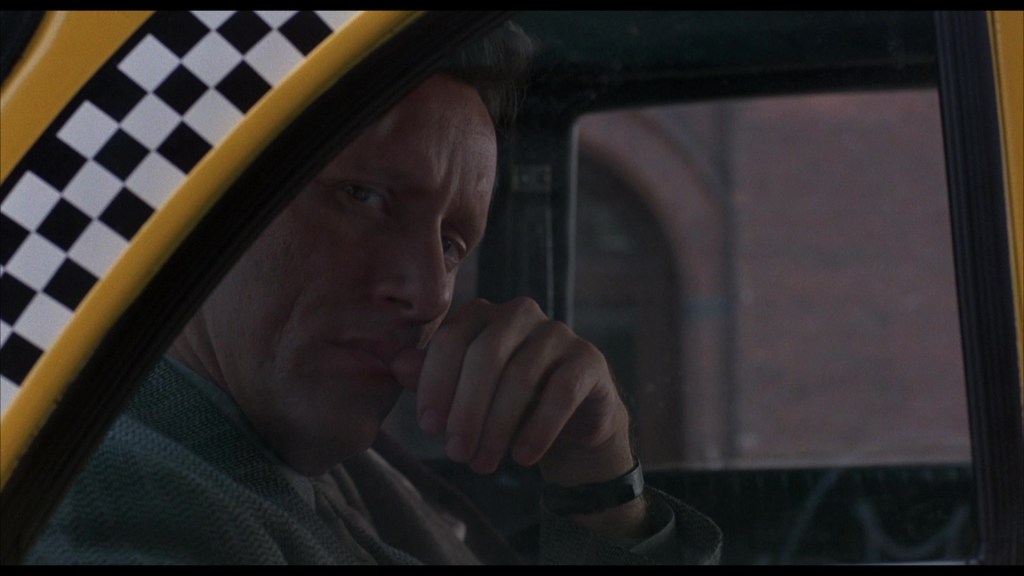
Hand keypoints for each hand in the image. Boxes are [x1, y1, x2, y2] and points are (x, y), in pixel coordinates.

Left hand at [391, 297, 635, 486]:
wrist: (568, 424)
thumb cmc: (505, 404)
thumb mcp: (462, 393)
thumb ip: (430, 376)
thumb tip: (395, 364)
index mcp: (483, 314)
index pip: (452, 338)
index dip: (436, 383)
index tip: (428, 427)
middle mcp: (520, 313)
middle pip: (486, 354)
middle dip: (466, 409)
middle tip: (456, 453)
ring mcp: (558, 333)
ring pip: (520, 375)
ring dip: (497, 427)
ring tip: (483, 463)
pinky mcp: (588, 359)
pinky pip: (561, 392)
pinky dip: (537, 429)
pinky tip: (522, 457)